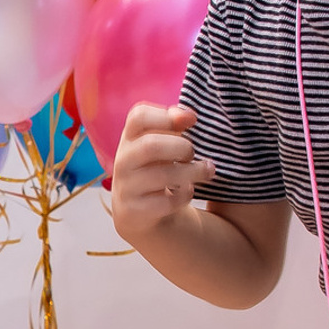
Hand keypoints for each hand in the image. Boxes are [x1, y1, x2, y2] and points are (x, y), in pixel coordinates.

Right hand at [109, 104, 216, 243]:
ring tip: (206, 171)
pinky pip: (165, 202)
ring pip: (161, 176)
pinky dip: (184, 196)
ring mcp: (125, 187)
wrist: (139, 212)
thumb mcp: (162, 144)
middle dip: (182, 148)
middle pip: (150, 146)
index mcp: (129, 139)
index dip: (166, 116)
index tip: (190, 122)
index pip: (138, 116)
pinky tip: (186, 192)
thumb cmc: (156, 169)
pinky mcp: (133, 211)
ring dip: (193, 172)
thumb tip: (188, 116)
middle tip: (192, 155)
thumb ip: (174, 125)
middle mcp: (123, 161)